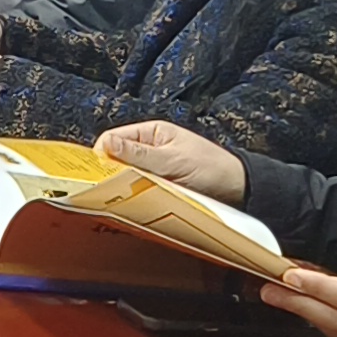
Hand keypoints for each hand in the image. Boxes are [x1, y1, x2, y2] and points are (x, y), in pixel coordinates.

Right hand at [96, 119, 247, 202]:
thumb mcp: (172, 159)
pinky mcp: (159, 186)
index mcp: (152, 133)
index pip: (112, 139)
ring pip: (126, 177)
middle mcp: (150, 149)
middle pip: (116, 159)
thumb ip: (138, 154)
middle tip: (111, 189)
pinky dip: (137, 196)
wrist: (239, 188)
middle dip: (112, 173)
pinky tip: (139, 203)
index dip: (102, 155)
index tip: (97, 173)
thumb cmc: (212, 167)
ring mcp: (154, 168)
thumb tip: (106, 144)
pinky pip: (139, 189)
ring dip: (126, 187)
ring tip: (129, 196)